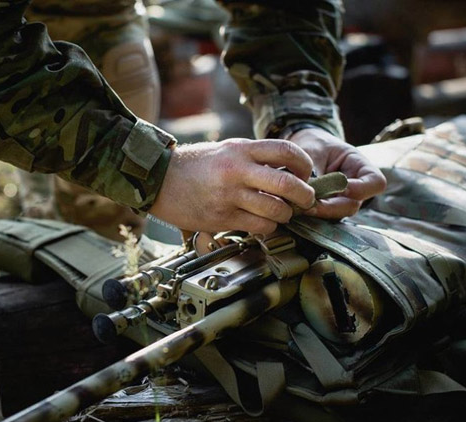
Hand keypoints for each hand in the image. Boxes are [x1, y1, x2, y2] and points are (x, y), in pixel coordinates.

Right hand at [150, 139, 315, 233]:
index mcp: (241, 149)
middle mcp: (237, 171)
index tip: (306, 175)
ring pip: (276, 210)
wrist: (160, 180)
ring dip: (285, 215)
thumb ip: (254, 159)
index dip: (305, 165)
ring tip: (281, 213)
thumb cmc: (193, 166)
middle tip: (306, 200)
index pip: (287, 152)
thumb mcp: (226, 150)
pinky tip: (262, 223)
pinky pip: (259, 226)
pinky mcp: (221, 218)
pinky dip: (268, 227)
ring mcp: (229, 196)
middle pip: (288, 184)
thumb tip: (288, 172)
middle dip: (305, 196)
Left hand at [289, 128, 386, 218]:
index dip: (361, 189)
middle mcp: (355, 189)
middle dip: (331, 207)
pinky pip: (323, 215)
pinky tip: (296, 208)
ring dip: (319, 212)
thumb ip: (313, 169)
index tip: (343, 187)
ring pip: (336, 214)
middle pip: (352, 205)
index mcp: (361, 168)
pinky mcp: (327, 209)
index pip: (375, 183)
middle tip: (310, 204)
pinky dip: (311, 212)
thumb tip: (306, 189)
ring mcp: (342, 201)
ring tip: (300, 205)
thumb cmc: (314, 146)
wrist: (305, 150)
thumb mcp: (314, 151)